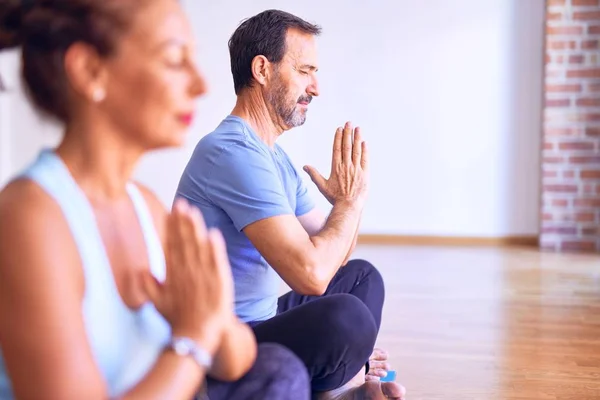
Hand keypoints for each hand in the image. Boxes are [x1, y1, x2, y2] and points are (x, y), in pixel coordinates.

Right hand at [141, 198, 233, 353]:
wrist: (198, 336)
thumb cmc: (180, 319)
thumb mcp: (159, 303)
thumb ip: (149, 286)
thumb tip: (140, 271)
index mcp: (173, 275)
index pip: (171, 245)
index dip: (172, 227)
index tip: (172, 211)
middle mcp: (186, 273)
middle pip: (183, 242)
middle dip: (182, 222)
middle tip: (181, 203)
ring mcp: (202, 276)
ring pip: (198, 247)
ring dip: (195, 229)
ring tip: (193, 212)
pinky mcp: (218, 282)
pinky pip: (216, 261)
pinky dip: (214, 248)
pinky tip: (213, 234)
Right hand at [303, 121, 368, 206]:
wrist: (348, 206)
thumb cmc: (334, 197)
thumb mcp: (322, 186)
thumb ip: (314, 175)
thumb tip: (304, 166)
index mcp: (336, 168)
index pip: (337, 149)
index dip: (338, 138)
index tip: (339, 129)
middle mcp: (346, 166)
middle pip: (347, 146)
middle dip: (348, 133)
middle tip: (349, 123)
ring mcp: (356, 169)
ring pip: (356, 150)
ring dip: (357, 138)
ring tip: (357, 128)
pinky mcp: (365, 174)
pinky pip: (365, 159)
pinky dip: (364, 150)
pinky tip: (364, 142)